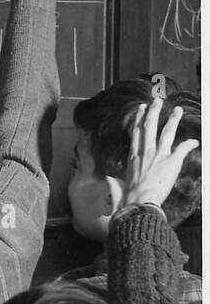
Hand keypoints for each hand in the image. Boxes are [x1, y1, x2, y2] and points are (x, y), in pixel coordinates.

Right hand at [117, 98, 198, 212]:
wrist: (138, 203)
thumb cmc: (126, 198)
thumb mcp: (117, 186)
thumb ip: (113, 181)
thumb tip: (108, 179)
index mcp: (133, 157)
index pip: (136, 133)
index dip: (138, 119)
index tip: (140, 110)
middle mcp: (145, 153)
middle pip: (149, 127)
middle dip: (153, 112)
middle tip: (157, 101)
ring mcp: (158, 156)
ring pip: (166, 133)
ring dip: (172, 120)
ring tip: (177, 110)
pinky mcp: (171, 162)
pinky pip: (182, 149)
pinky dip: (189, 144)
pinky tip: (195, 141)